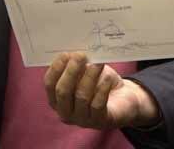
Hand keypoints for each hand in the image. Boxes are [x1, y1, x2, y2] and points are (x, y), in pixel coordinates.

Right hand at [43, 52, 160, 129]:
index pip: (50, 85)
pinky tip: (107, 78)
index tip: (66, 54)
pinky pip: (98, 104)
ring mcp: (82, 119)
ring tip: (97, 63)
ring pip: (81, 96)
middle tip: (80, 55)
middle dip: (71, 72)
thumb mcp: (85, 73)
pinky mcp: (99, 121)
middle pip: (63, 92)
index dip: (56, 68)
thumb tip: (73, 52)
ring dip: (89, 77)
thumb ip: (76, 66)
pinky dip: (102, 88)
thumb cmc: (99, 83)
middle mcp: (66, 112)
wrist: (123, 100)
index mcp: (57, 99)